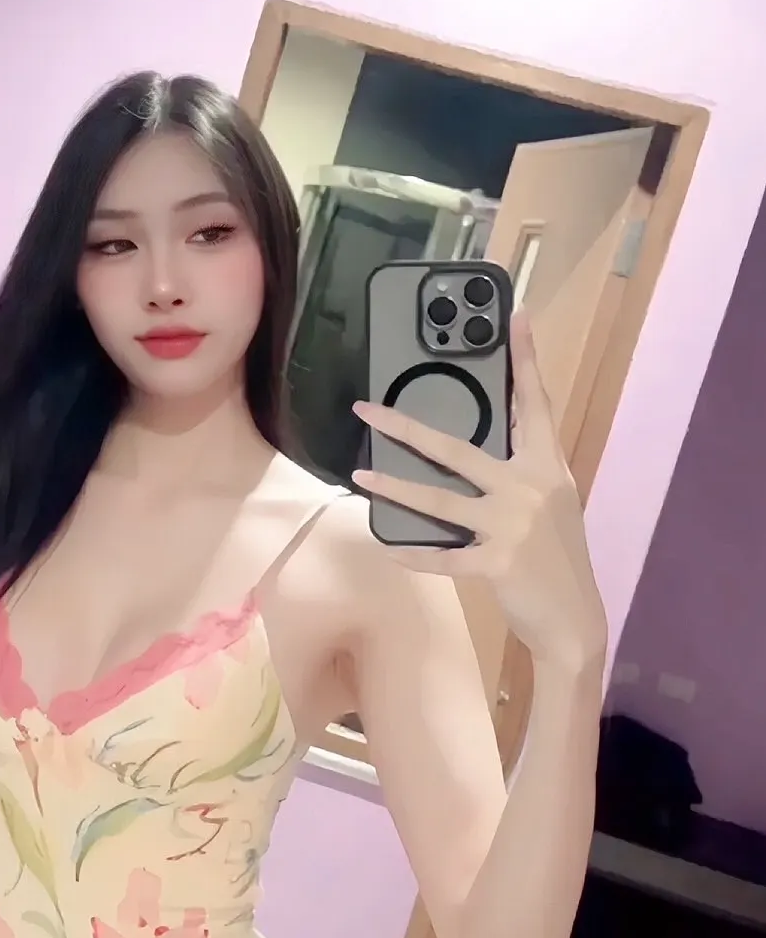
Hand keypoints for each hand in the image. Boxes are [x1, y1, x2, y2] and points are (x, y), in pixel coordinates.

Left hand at [351, 312, 607, 671]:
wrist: (575, 619)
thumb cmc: (558, 557)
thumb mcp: (551, 503)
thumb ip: (522, 471)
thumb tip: (481, 447)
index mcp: (547, 467)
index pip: (534, 403)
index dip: (526, 360)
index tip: (517, 317)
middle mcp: (529, 488)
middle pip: (459, 449)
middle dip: (407, 427)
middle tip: (367, 410)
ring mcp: (512, 526)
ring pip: (440, 501)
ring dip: (396, 488)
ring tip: (361, 476)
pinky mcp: (497, 564)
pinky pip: (445, 556)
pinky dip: (416, 553)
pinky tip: (389, 547)